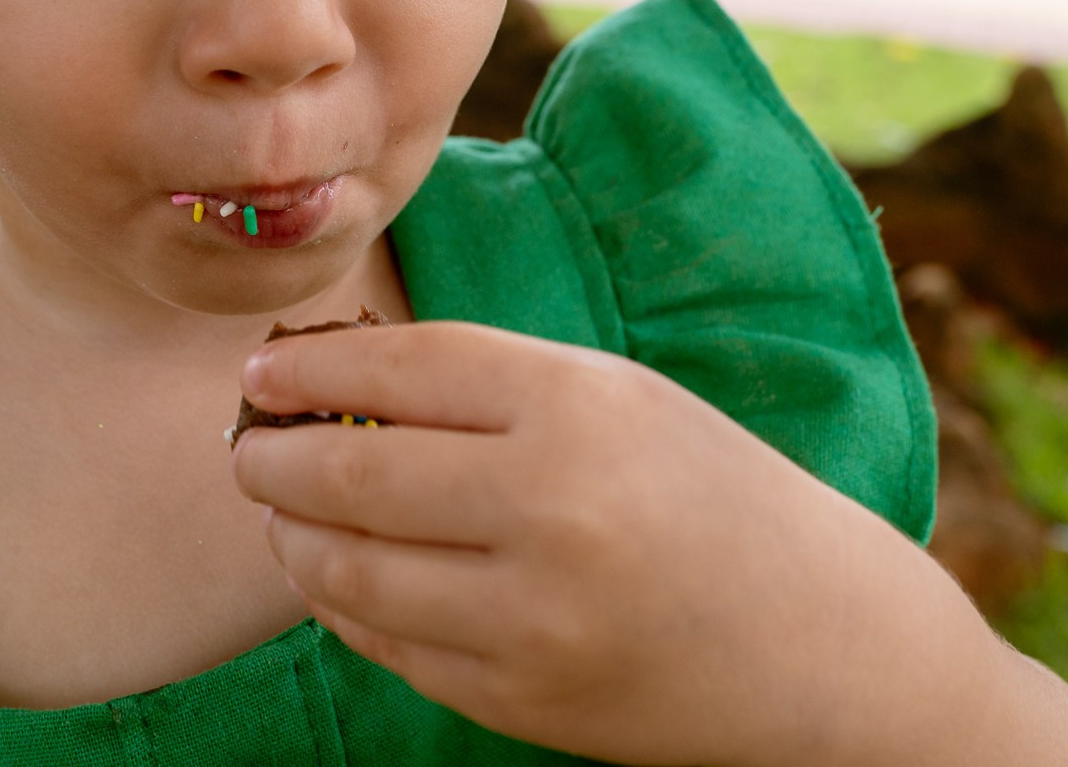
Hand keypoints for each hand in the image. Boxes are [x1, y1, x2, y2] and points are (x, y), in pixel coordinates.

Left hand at [227, 320, 830, 766]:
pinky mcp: (520, 700)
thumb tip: (329, 384)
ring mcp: (533, 616)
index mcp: (578, 405)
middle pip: (349, 472)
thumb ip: (485, 387)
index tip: (261, 373)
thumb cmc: (706, 491)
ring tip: (280, 511)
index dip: (308, 368)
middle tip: (248, 446)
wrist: (818, 640)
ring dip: (290, 534)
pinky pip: (387, 643)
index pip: (397, 369)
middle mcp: (551, 506)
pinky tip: (333, 573)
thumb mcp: (615, 398)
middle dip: (271, 456)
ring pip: (348, 569)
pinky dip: (340, 603)